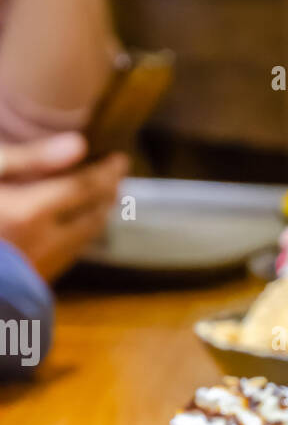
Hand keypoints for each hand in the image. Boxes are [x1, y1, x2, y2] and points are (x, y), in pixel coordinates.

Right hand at [0, 133, 126, 279]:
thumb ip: (31, 159)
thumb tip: (79, 145)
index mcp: (31, 210)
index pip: (85, 188)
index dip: (107, 172)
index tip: (120, 158)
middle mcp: (44, 241)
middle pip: (93, 216)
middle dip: (108, 194)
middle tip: (117, 177)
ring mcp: (38, 264)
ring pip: (84, 239)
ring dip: (98, 216)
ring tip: (103, 199)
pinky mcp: (30, 280)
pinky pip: (68, 253)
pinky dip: (80, 234)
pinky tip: (76, 227)